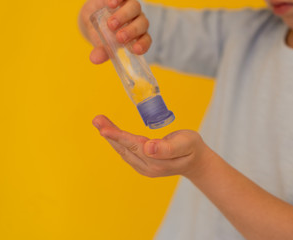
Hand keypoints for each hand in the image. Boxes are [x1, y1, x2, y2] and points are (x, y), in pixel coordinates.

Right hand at [79, 0, 150, 63]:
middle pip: (142, 24)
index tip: (135, 50)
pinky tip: (111, 4)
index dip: (143, 45)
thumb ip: (101, 51)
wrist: (90, 17)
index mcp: (136, 36)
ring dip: (124, 16)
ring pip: (135, 8)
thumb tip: (94, 59)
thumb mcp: (100, 43)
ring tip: (110, 24)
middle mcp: (136, 20)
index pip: (145, 40)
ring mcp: (130, 7)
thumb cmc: (100, 34)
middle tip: (119, 37)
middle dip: (132, 31)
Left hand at [92, 115, 214, 178]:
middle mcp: (147, 167)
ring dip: (111, 136)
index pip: (133, 146)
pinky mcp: (142, 164)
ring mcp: (143, 167)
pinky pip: (126, 151)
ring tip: (100, 122)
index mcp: (157, 161)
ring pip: (123, 150)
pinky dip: (117, 140)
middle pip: (124, 148)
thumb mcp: (186, 144)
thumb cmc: (192, 148)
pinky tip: (110, 132)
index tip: (103, 129)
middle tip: (97, 119)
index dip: (118, 136)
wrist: (195, 162)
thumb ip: (168, 147)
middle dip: (109, 133)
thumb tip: (148, 148)